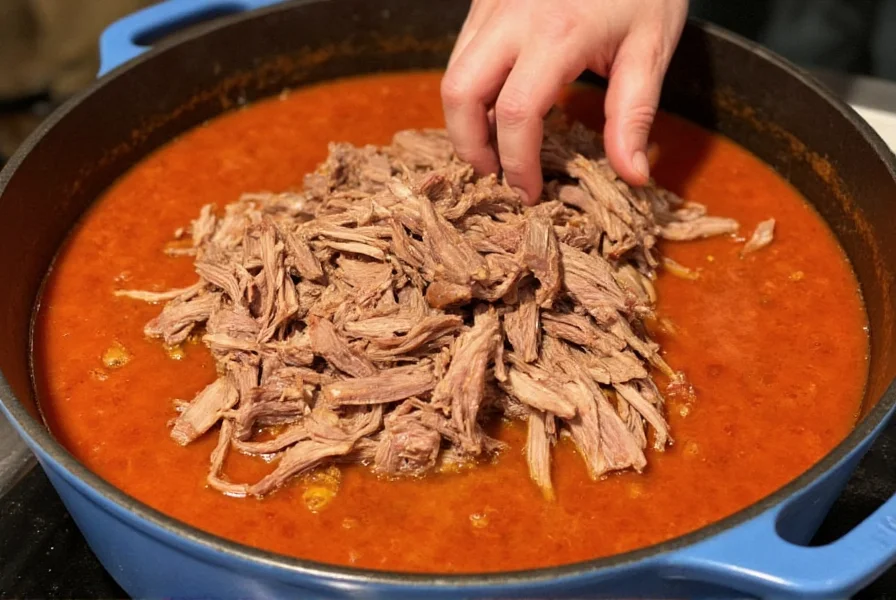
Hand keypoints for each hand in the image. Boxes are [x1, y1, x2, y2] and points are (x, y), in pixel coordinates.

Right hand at [441, 0, 687, 204]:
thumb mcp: (651, 47)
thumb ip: (634, 115)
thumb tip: (631, 176)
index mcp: (557, 34)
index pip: (516, 115)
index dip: (517, 164)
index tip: (530, 191)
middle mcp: (511, 17)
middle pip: (460, 92)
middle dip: (468, 144)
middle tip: (494, 172)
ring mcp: (492, 3)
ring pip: (453, 72)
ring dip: (466, 118)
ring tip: (496, 145)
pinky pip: (462, 52)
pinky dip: (471, 89)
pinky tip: (498, 105)